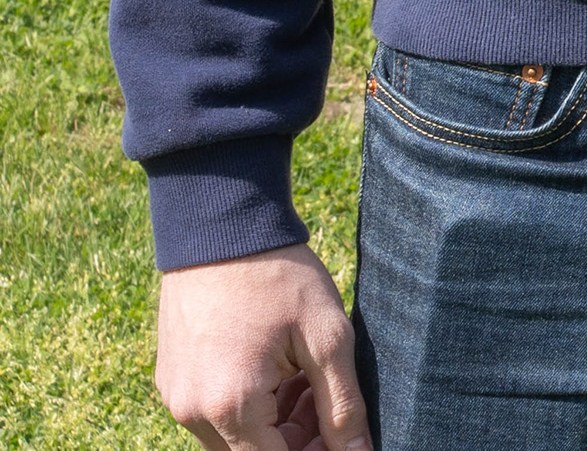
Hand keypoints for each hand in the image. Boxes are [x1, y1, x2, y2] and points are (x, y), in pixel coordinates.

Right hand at [153, 244, 369, 450]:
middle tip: (329, 402)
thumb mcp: (326, 337)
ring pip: (233, 439)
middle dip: (297, 439)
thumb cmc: (278, 278)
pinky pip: (213, 415)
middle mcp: (192, 412)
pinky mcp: (172, 381)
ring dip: (274, 425)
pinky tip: (281, 372)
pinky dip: (250, 407)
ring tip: (308, 380)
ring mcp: (176, 398)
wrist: (220, 230)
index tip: (341, 436)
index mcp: (230, 408)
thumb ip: (343, 405)